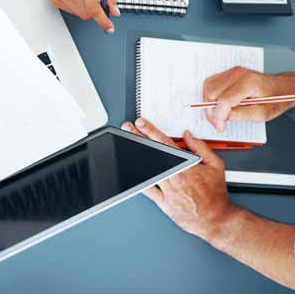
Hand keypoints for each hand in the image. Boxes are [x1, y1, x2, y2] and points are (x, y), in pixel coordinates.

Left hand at [121, 117, 238, 243]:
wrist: (216, 220)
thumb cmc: (216, 195)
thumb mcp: (216, 166)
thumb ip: (201, 147)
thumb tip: (188, 135)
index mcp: (187, 167)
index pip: (165, 144)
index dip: (151, 131)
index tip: (141, 124)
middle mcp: (176, 178)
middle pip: (153, 154)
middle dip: (138, 139)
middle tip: (128, 129)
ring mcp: (168, 190)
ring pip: (149, 170)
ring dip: (137, 155)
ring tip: (127, 145)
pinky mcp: (164, 203)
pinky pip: (148, 190)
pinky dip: (139, 179)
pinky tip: (131, 169)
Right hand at [203, 67, 293, 131]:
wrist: (280, 87)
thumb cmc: (274, 99)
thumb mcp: (264, 113)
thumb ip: (244, 115)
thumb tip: (226, 117)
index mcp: (249, 82)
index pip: (224, 100)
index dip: (219, 116)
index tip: (220, 126)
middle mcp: (238, 73)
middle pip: (212, 93)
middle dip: (212, 111)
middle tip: (219, 123)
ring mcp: (231, 71)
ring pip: (208, 88)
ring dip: (209, 104)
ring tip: (219, 115)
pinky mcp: (226, 73)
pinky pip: (210, 84)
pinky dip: (210, 97)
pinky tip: (218, 105)